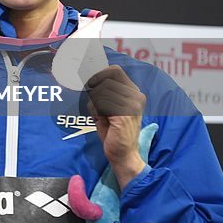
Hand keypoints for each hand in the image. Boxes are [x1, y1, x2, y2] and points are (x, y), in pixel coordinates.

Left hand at [86, 66, 146, 188]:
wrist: (123, 153)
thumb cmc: (112, 130)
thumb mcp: (106, 106)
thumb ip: (100, 91)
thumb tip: (86, 75)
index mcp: (133, 92)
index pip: (114, 70)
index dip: (98, 71)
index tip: (87, 78)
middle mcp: (136, 95)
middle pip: (106, 78)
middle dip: (94, 86)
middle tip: (92, 98)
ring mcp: (132, 104)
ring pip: (100, 91)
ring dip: (94, 103)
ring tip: (101, 115)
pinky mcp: (124, 113)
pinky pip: (101, 102)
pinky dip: (96, 110)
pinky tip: (102, 119)